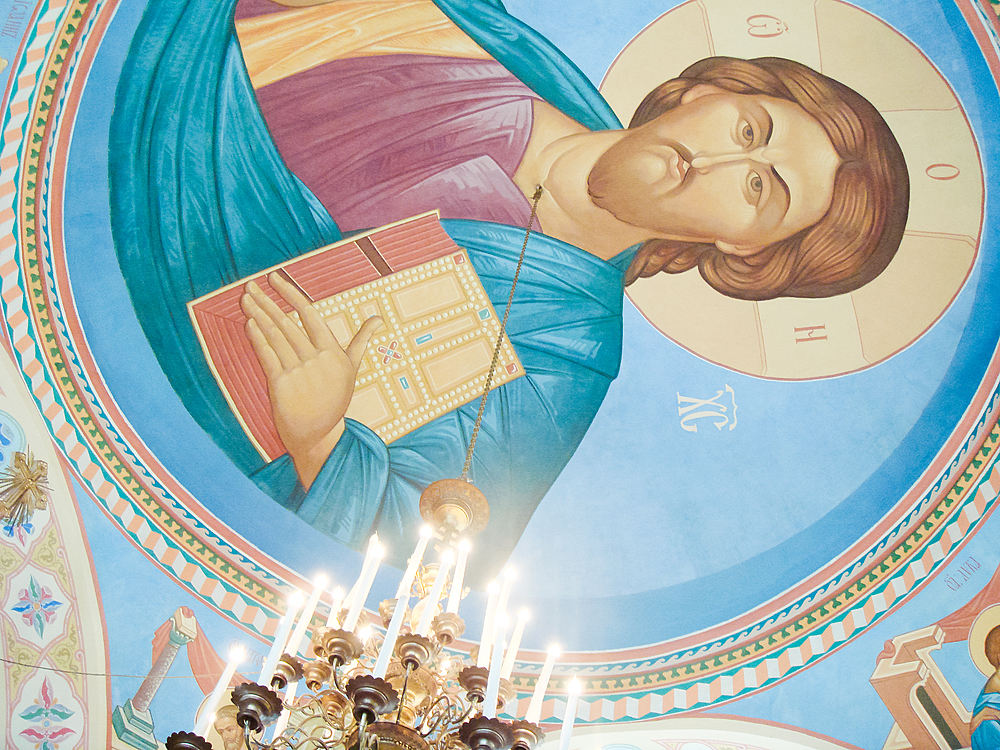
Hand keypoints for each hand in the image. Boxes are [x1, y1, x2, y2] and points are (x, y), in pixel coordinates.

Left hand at [241, 272, 381, 488]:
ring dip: (258, 315)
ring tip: (246, 298)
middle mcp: (316, 359)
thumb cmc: (334, 398)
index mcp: (332, 352)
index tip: (274, 278)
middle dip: (267, 301)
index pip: (309, 314)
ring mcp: (298, 372)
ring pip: (275, 336)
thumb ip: (362, 340)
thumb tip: (380, 319)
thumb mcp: (351, 368)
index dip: (290, 293)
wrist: (319, 435)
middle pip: (287, 323)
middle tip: (250, 284)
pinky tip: (249, 322)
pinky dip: (256, 338)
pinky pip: (267, 356)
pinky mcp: (281, 385)